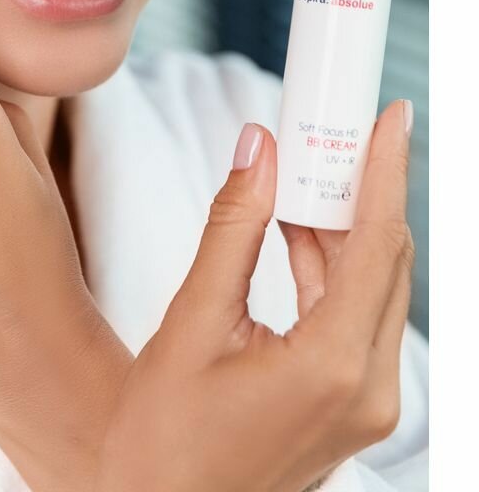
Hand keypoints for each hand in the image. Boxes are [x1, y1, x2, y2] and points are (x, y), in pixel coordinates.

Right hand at [94, 99, 414, 491]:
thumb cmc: (163, 439)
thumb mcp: (192, 321)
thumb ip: (233, 227)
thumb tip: (258, 148)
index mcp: (332, 368)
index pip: (378, 243)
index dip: (386, 169)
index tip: (390, 116)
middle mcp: (367, 390)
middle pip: (385, 260)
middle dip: (360, 187)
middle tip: (334, 129)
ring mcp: (364, 405)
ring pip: (373, 287)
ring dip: (342, 226)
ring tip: (305, 170)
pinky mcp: (349, 407)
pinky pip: (355, 317)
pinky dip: (330, 268)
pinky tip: (295, 230)